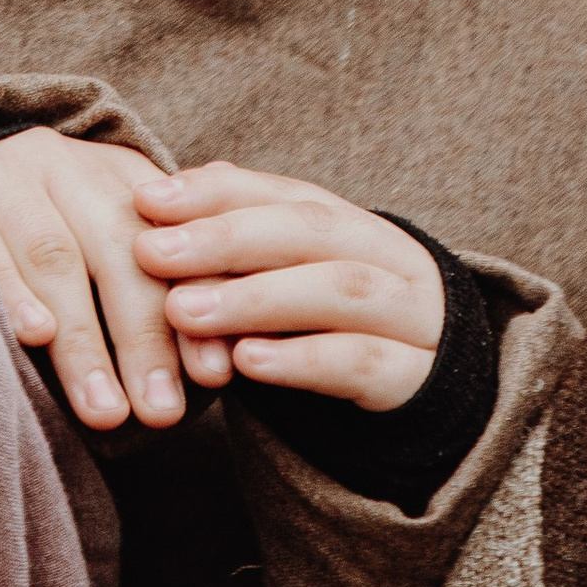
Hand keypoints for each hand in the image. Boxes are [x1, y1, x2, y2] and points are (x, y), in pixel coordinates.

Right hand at [0, 126, 203, 433]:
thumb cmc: (54, 227)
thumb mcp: (113, 233)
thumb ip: (166, 286)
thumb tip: (223, 362)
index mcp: (120, 174)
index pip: (170, 239)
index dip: (194, 303)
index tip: (214, 374)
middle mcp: (67, 167)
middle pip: (117, 248)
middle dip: (144, 335)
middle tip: (161, 411)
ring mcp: (6, 178)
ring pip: (53, 257)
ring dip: (82, 340)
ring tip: (106, 409)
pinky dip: (10, 291)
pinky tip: (34, 336)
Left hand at [131, 163, 444, 410]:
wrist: (441, 402)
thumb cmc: (345, 334)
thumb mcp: (298, 283)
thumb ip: (247, 243)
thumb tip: (182, 184)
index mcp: (354, 226)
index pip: (283, 193)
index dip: (215, 192)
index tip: (145, 200)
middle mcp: (389, 258)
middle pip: (310, 231)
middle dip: (225, 237)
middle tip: (151, 252)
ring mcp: (412, 316)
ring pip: (338, 290)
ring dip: (255, 297)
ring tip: (181, 310)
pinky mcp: (415, 379)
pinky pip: (362, 362)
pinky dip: (301, 358)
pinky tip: (247, 360)